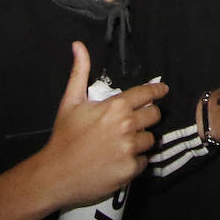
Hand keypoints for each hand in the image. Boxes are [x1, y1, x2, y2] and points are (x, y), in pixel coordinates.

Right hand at [40, 42, 165, 208]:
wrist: (56, 174)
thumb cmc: (64, 136)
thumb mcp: (70, 101)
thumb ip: (80, 72)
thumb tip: (78, 45)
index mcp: (115, 107)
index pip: (147, 94)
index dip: (157, 91)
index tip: (163, 91)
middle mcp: (127, 126)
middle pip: (154, 116)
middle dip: (147, 116)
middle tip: (133, 121)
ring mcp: (130, 149)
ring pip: (150, 139)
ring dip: (140, 139)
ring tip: (122, 143)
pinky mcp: (130, 170)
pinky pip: (143, 161)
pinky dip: (135, 160)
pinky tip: (119, 159)